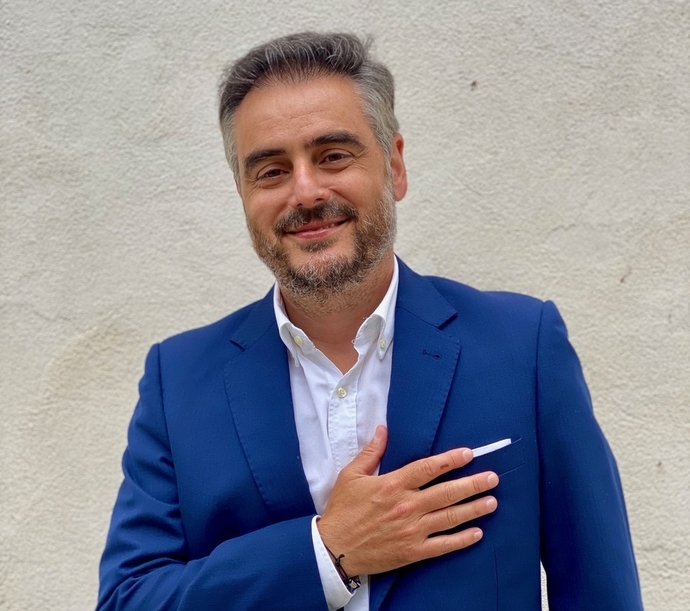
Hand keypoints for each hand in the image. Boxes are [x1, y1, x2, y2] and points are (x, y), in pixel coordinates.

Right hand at [317, 425, 498, 576]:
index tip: (469, 454)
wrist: (334, 549)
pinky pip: (443, 545)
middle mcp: (407, 506)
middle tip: (493, 478)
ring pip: (450, 517)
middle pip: (447, 492)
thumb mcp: (351, 475)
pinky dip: (462, 539)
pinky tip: (477, 532)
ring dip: (473, 508)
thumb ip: (371, 452)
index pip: (428, 468)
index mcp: (393, 484)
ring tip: (492, 501)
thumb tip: (383, 429)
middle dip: (473, 484)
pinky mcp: (412, 551)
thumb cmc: (342, 510)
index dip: (450, 460)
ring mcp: (412, 530)